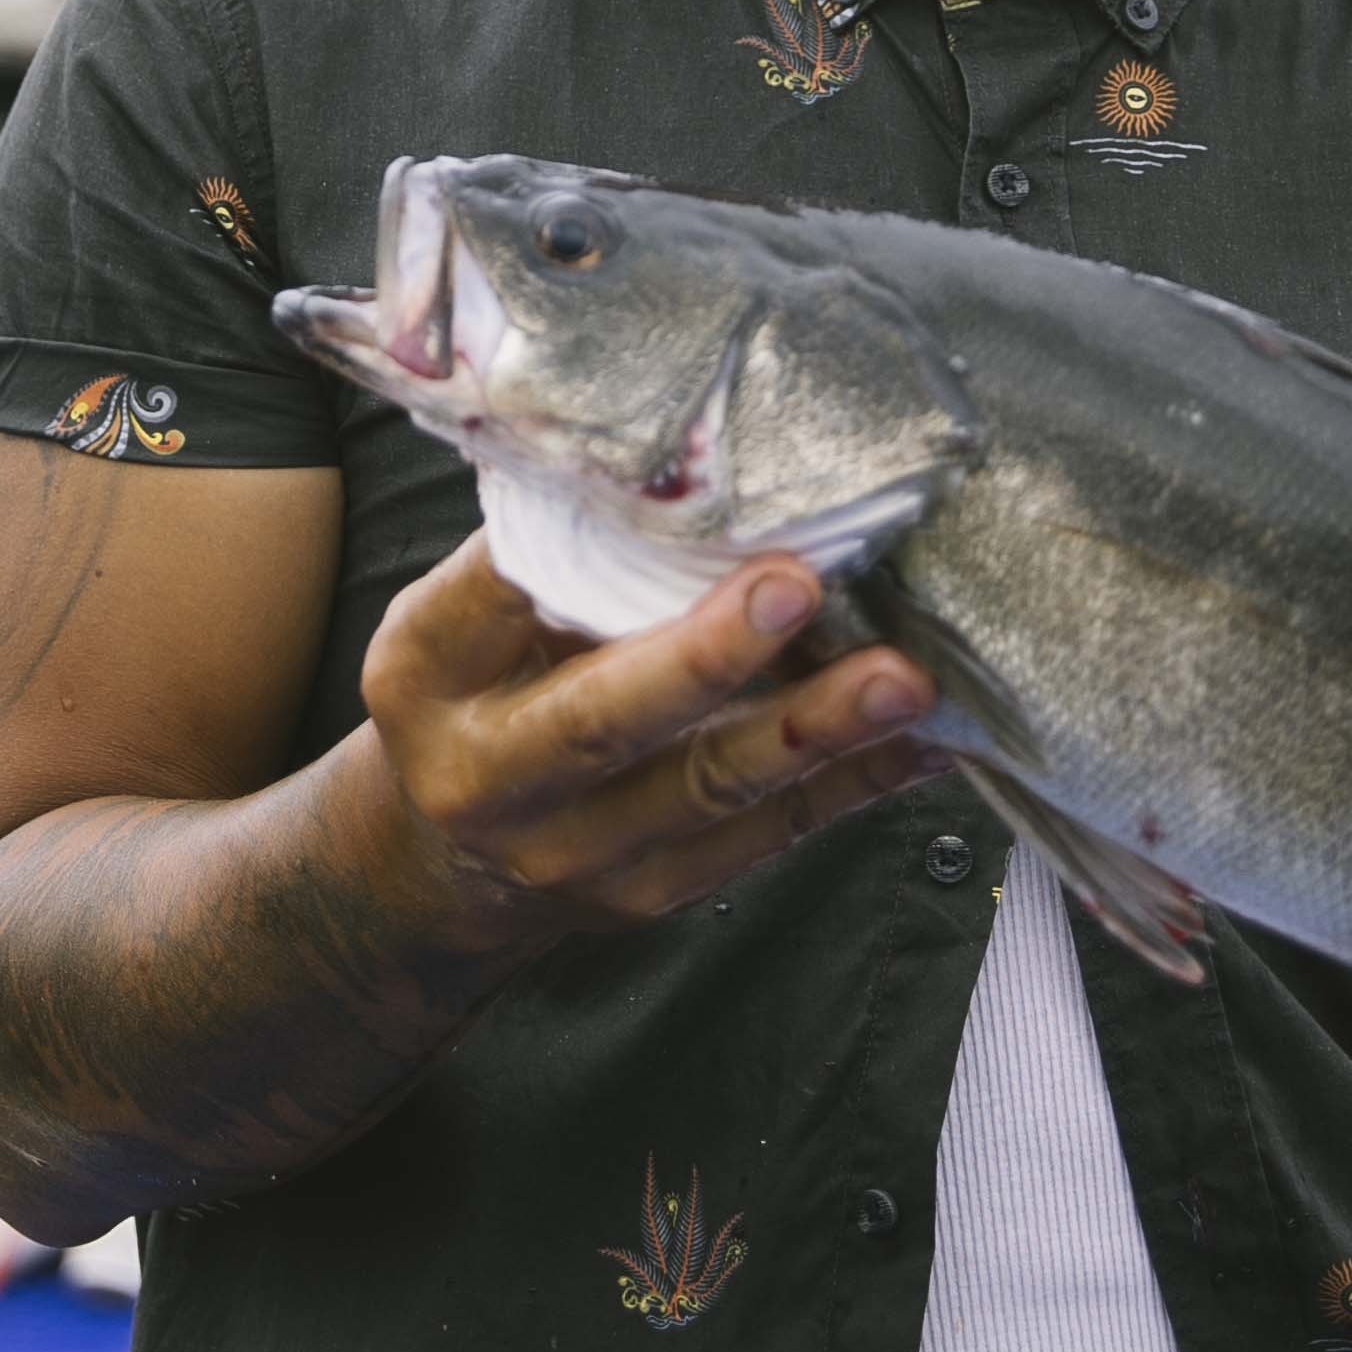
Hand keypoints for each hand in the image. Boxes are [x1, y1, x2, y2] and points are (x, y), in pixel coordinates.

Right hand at [353, 536, 937, 953]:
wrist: (444, 863)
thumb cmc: (477, 691)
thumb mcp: (458, 622)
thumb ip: (539, 554)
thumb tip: (671, 456)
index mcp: (424, 674)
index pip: (494, 598)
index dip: (580, 554)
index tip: (668, 498)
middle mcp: (489, 775)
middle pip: (602, 719)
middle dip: (706, 656)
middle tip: (799, 586)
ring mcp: (576, 851)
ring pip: (708, 788)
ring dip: (815, 729)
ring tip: (904, 678)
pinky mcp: (653, 894)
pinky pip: (768, 837)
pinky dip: (854, 784)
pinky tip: (926, 739)